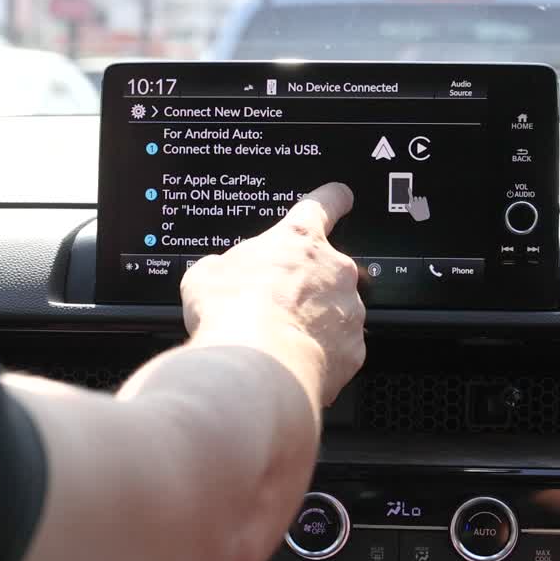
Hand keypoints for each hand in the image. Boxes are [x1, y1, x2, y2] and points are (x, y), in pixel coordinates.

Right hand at [181, 182, 365, 406]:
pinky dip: (321, 357)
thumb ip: (219, 266)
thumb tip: (213, 272)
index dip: (332, 200)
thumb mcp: (205, 276)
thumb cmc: (232, 311)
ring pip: (336, 313)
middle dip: (307, 287)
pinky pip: (339, 350)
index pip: (324, 205)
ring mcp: (349, 311)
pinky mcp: (353, 349)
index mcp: (299, 240)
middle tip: (275, 306)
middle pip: (329, 270)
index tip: (339, 197)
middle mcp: (334, 270)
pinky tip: (292, 363)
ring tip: (278, 341)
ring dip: (313, 324)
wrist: (255, 363)